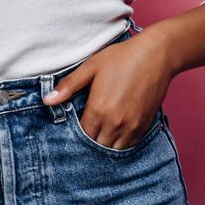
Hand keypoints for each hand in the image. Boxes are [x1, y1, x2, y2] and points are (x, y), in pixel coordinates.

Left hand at [42, 28, 174, 149]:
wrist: (156, 55)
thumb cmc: (121, 57)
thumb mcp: (91, 67)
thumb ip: (69, 85)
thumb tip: (48, 100)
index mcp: (98, 109)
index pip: (82, 136)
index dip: (77, 134)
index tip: (76, 127)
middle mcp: (115, 122)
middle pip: (97, 145)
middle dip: (90, 141)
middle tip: (87, 131)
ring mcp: (132, 126)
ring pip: (113, 149)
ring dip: (106, 144)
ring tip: (101, 133)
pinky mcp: (145, 125)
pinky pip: (129, 145)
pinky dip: (121, 143)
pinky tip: (117, 132)